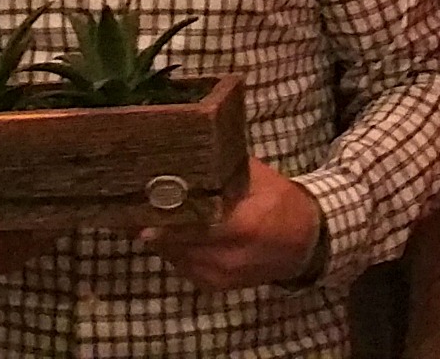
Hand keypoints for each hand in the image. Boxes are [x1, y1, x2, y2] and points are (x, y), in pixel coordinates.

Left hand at [144, 162, 318, 289]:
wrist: (306, 243)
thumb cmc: (281, 202)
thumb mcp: (257, 177)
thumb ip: (222, 169)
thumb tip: (185, 154)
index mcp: (241, 225)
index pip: (188, 224)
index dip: (160, 214)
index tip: (138, 198)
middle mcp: (226, 258)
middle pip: (173, 241)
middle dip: (152, 223)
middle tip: (134, 202)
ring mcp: (219, 276)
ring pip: (172, 255)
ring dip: (161, 236)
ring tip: (145, 213)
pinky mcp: (214, 286)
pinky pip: (181, 265)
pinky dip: (174, 248)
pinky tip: (171, 231)